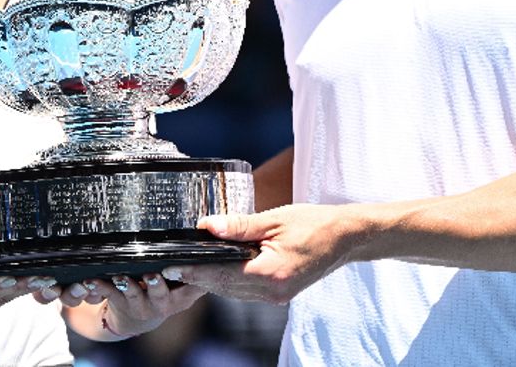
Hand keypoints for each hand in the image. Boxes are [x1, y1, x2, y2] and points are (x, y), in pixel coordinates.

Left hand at [61, 273, 205, 337]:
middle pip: (162, 294)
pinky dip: (100, 285)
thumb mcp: (184, 283)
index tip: (188, 267)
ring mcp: (143, 306)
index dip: (193, 277)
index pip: (194, 285)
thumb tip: (212, 234)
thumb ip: (193, 266)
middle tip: (153, 275)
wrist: (138, 316)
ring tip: (120, 277)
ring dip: (127, 285)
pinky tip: (91, 278)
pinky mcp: (122, 304)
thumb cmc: (165, 288)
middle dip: (157, 285)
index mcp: (184, 296)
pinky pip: (111, 294)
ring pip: (135, 295)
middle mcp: (165, 303)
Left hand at [161, 205, 350, 303]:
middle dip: (198, 277)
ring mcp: (277, 296)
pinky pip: (247, 291)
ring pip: (234, 292)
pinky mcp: (280, 294)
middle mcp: (272, 292)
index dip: (195, 270)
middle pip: (224, 287)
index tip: (172, 265)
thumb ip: (239, 226)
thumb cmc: (313, 223)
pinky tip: (218, 268)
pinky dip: (230, 281)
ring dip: (212, 280)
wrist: (344, 237)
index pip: (221, 274)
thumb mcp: (274, 219)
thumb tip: (206, 226)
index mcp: (270, 273)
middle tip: (171, 266)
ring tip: (188, 267)